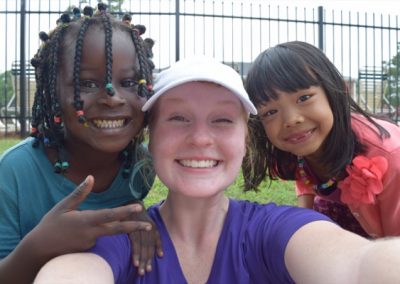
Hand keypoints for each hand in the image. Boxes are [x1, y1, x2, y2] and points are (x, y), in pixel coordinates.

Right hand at [27, 175, 151, 258]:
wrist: (39, 249)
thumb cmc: (51, 224)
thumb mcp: (63, 206)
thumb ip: (80, 193)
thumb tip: (91, 177)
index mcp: (86, 220)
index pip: (110, 215)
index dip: (125, 211)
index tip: (138, 207)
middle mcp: (91, 233)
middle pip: (117, 230)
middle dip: (135, 227)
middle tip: (150, 226)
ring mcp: (90, 243)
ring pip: (106, 233)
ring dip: (109, 228)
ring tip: (89, 225)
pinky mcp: (88, 250)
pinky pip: (96, 238)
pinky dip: (93, 233)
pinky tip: (76, 234)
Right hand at [128, 202, 162, 275]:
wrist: (130, 201)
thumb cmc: (138, 215)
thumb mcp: (147, 223)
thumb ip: (154, 237)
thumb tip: (160, 254)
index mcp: (153, 226)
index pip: (156, 242)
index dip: (156, 252)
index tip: (155, 262)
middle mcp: (149, 227)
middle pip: (149, 247)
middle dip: (147, 260)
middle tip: (146, 271)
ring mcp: (141, 228)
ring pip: (142, 247)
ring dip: (142, 260)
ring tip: (141, 271)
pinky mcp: (132, 228)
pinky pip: (134, 243)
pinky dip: (135, 253)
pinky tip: (135, 262)